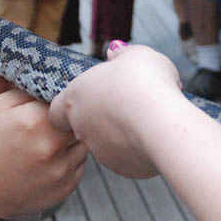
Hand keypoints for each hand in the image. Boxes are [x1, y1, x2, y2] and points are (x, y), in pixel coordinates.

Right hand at [0, 88, 88, 219]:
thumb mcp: (0, 108)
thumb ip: (30, 89)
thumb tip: (57, 78)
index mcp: (35, 120)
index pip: (66, 98)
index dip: (63, 98)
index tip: (57, 100)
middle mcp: (52, 145)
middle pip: (80, 119)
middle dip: (70, 117)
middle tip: (55, 120)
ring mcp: (62, 169)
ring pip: (84, 141)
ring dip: (73, 138)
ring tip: (50, 141)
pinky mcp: (68, 186)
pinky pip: (81, 163)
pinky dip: (70, 159)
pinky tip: (49, 160)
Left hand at [50, 42, 182, 177]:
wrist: (164, 122)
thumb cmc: (145, 82)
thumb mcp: (135, 54)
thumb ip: (121, 55)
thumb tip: (114, 53)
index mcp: (76, 97)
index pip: (57, 110)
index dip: (72, 104)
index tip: (92, 97)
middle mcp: (82, 127)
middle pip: (84, 125)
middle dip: (103, 116)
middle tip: (128, 103)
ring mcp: (101, 151)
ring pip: (107, 142)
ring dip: (122, 132)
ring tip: (148, 117)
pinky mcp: (123, 168)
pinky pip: (128, 156)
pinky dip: (138, 147)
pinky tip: (156, 134)